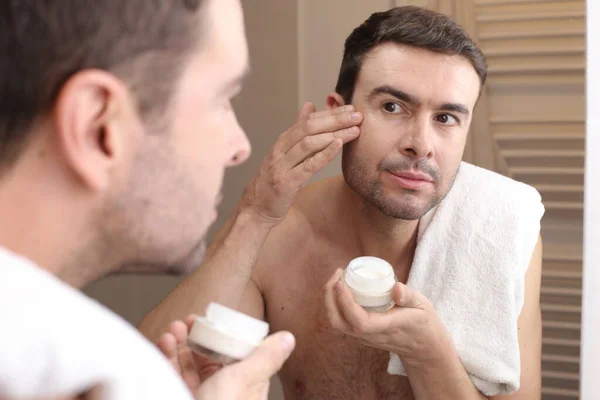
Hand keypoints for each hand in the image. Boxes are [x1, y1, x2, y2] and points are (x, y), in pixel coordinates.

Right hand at [157, 314, 294, 399]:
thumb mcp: (246, 379)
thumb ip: (265, 358)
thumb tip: (289, 338)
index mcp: (245, 387)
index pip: (236, 355)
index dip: (224, 335)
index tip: (212, 319)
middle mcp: (222, 393)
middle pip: (209, 358)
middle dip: (196, 336)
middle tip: (187, 320)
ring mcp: (200, 397)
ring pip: (188, 365)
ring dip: (179, 342)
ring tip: (173, 328)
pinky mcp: (179, 396)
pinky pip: (172, 374)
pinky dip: (167, 356)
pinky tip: (165, 341)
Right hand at [240, 102, 361, 226]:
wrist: (255, 209)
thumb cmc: (273, 182)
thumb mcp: (284, 154)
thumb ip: (297, 131)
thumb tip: (310, 105)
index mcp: (282, 142)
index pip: (308, 121)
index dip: (330, 113)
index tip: (350, 108)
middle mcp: (280, 150)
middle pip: (309, 128)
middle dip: (335, 120)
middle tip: (357, 115)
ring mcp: (282, 166)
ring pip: (309, 143)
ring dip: (334, 134)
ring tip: (354, 130)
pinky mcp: (286, 182)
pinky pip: (308, 165)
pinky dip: (324, 154)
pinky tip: (338, 145)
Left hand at [323, 269, 453, 368]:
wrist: (422, 347)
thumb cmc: (423, 322)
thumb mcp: (423, 305)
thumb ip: (409, 297)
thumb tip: (396, 287)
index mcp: (388, 327)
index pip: (360, 322)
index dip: (345, 303)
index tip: (341, 283)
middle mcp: (371, 335)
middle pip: (340, 323)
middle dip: (330, 299)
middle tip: (337, 275)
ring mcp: (364, 337)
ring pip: (338, 323)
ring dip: (330, 300)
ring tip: (337, 279)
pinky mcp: (360, 335)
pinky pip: (341, 321)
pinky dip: (335, 304)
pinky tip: (341, 289)